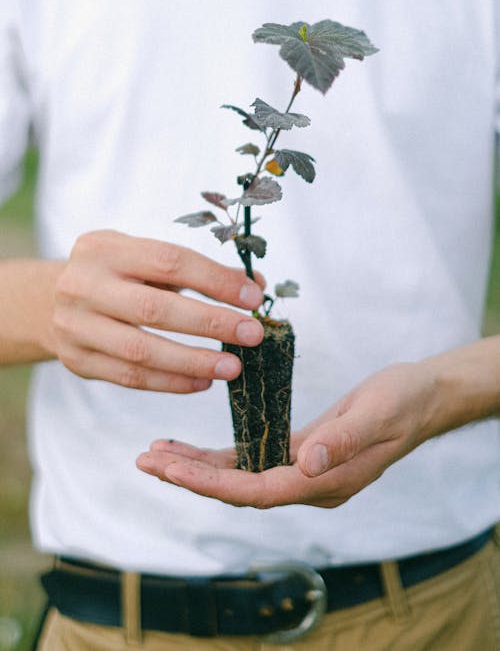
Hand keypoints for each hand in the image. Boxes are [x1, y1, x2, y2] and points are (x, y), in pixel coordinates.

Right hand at [52, 229, 263, 391]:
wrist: (47, 301)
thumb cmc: (114, 276)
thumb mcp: (145, 259)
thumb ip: (197, 271)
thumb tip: (255, 286)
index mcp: (105, 248)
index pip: (169, 261)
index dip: (215, 280)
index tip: (253, 296)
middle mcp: (83, 284)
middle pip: (154, 308)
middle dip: (210, 323)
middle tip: (252, 334)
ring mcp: (75, 325)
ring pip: (141, 350)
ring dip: (193, 361)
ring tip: (233, 367)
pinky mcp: (76, 360)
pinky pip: (130, 378)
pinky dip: (171, 382)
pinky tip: (202, 381)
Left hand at [136, 361, 443, 505]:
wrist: (422, 398)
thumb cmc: (403, 402)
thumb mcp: (378, 413)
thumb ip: (343, 441)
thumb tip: (304, 464)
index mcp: (326, 481)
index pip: (258, 491)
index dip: (212, 483)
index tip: (171, 471)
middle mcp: (310, 483)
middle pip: (239, 489)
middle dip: (191, 476)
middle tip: (146, 461)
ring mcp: (304, 470)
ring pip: (241, 476)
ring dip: (198, 467)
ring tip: (156, 454)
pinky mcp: (301, 452)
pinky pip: (254, 460)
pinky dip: (221, 456)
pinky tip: (195, 449)